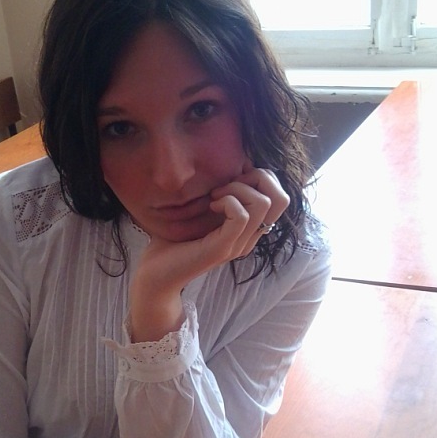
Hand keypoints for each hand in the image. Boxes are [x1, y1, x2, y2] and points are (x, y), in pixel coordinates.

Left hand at [129, 165, 289, 341]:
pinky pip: (242, 216)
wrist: (156, 273)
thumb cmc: (172, 240)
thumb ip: (219, 192)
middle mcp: (249, 238)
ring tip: (214, 197)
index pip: (279, 196)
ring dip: (237, 189)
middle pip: (281, 199)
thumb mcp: (199, 210)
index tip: (228, 181)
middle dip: (255, 179)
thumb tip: (232, 164)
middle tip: (224, 187)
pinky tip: (209, 206)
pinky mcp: (223, 248)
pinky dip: (227, 202)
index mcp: (248, 229)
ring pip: (263, 203)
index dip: (259, 178)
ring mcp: (238, 244)